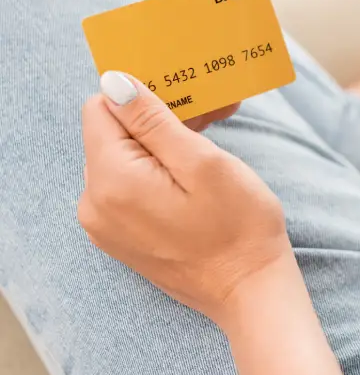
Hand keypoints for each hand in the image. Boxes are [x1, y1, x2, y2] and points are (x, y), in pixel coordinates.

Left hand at [78, 71, 290, 325]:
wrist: (249, 291)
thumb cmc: (238, 228)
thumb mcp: (203, 163)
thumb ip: (153, 121)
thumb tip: (114, 83)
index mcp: (112, 181)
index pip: (102, 108)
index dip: (145, 97)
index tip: (188, 101)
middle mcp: (94, 204)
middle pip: (113, 134)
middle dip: (159, 120)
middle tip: (212, 118)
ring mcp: (104, 224)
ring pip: (123, 159)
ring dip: (163, 145)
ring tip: (210, 146)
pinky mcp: (120, 235)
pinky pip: (129, 186)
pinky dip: (159, 172)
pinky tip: (196, 175)